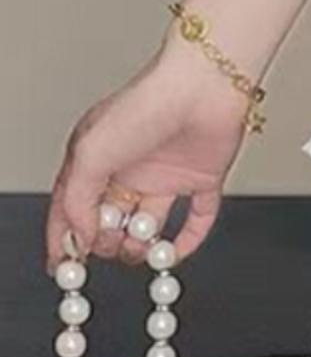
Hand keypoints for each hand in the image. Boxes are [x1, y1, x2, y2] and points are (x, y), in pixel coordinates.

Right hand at [45, 38, 252, 273]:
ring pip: (149, 223)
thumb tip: (82, 235)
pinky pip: (197, 218)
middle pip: (110, 218)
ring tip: (138, 247)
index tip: (62, 266)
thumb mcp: (91, 154)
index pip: (73, 205)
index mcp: (96, 157)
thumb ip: (78, 199)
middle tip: (108, 247)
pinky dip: (188, 240)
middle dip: (105, 240)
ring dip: (141, 245)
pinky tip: (175, 254)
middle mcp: (130, 168)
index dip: (65, 236)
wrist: (201, 89)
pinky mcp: (202, 178)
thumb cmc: (142, 109)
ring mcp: (166, 174)